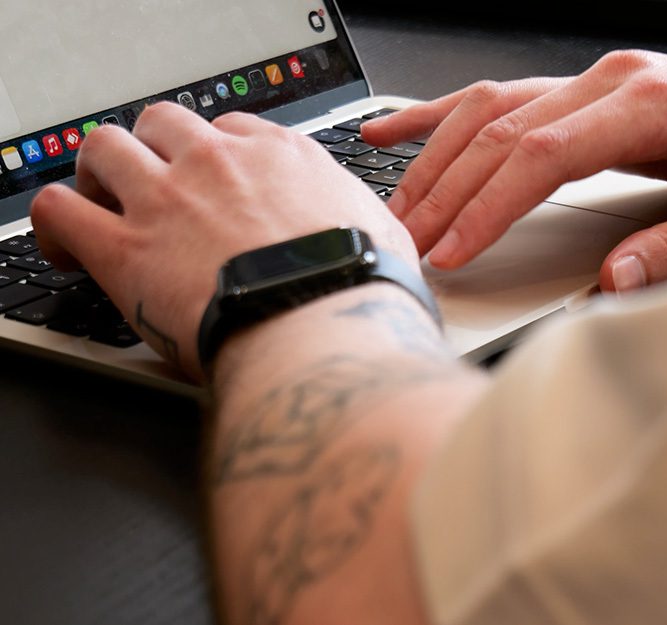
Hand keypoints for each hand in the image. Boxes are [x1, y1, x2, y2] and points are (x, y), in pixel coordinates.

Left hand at [31, 103, 414, 378]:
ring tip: (103, 202)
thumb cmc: (361, 289)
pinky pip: (59, 208)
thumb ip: (366, 221)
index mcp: (282, 158)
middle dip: (156, 148)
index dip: (217, 155)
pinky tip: (67, 246)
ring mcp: (167, 198)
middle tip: (156, 183)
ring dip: (100, 172)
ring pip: (105, 147)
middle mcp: (219, 163)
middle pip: (164, 122)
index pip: (232, 130)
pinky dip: (54, 222)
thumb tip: (377, 238)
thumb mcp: (386, 236)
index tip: (215, 181)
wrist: (324, 324)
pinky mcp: (125, 247)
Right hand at [361, 49, 666, 290]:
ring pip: (490, 110)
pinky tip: (400, 130)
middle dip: (448, 192)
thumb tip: (612, 283)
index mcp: (649, 103)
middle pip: (504, 131)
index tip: (455, 248)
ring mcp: (595, 80)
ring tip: (399, 206)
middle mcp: (613, 81)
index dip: (490, 205)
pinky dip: (444, 116)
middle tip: (410, 242)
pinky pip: (500, 97)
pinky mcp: (586, 91)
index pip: (543, 154)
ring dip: (437, 158)